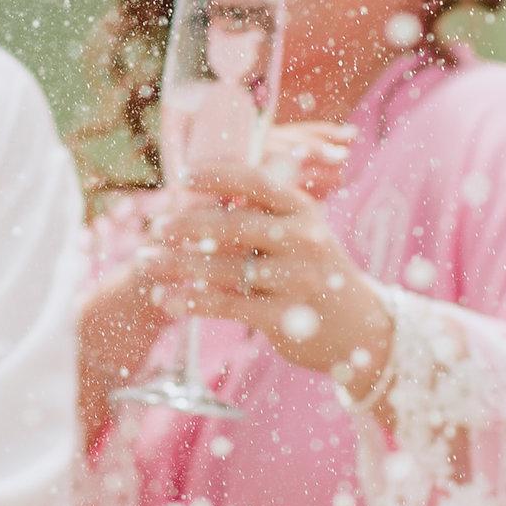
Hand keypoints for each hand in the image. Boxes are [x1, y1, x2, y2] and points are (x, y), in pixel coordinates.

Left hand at [133, 153, 391, 380]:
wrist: (359, 329)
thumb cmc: (314, 272)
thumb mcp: (303, 232)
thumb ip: (262, 213)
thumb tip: (200, 191)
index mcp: (303, 210)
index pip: (254, 182)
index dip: (215, 176)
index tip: (181, 179)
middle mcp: (302, 239)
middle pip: (231, 225)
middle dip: (185, 225)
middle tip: (155, 227)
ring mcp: (295, 279)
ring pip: (221, 267)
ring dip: (176, 265)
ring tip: (145, 263)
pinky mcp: (284, 317)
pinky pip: (226, 305)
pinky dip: (190, 300)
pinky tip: (165, 299)